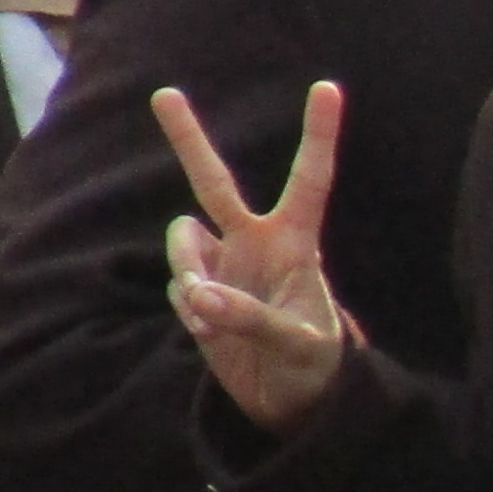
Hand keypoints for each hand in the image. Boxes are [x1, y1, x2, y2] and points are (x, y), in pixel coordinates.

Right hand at [159, 78, 350, 434]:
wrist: (290, 406)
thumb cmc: (315, 369)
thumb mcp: (297, 346)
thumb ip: (249, 318)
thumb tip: (198, 295)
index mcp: (294, 244)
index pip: (310, 181)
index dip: (319, 135)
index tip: (328, 86)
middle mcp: (253, 244)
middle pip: (214, 182)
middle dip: (189, 139)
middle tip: (164, 93)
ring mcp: (222, 267)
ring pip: (182, 240)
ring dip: (187, 268)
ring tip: (207, 314)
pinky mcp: (198, 295)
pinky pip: (178, 285)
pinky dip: (187, 307)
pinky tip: (208, 332)